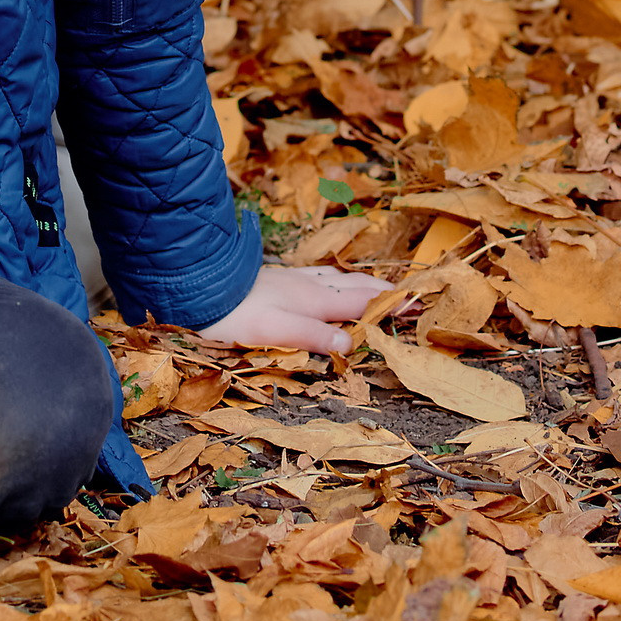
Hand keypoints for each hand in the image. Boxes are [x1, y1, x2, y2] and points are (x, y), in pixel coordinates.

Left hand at [195, 265, 391, 355]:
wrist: (203, 285)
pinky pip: (323, 276)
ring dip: (364, 283)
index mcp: (316, 300)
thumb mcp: (276, 330)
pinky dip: (341, 279)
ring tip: (380, 287)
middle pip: (356, 285)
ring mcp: (296, 279)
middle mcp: (311, 285)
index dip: (390, 305)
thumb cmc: (237, 314)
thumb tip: (352, 344)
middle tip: (409, 297)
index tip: (417, 305)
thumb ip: (313, 335)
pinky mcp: (283, 278)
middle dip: (384, 291)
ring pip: (340, 278)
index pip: (362, 301)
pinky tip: (333, 280)